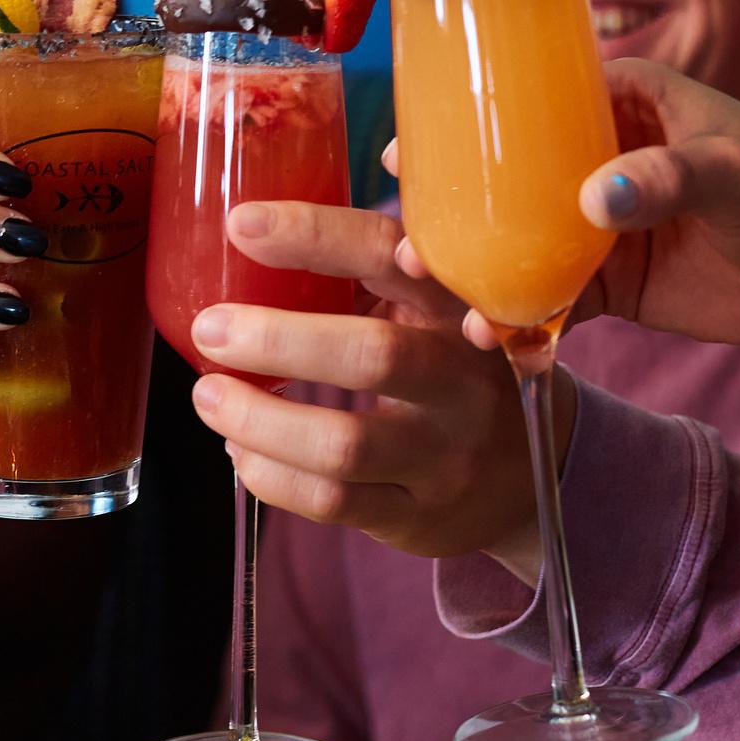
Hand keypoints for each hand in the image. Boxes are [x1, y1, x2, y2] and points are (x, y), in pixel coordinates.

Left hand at [187, 201, 553, 572]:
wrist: (530, 477)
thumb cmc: (453, 370)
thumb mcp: (435, 311)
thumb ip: (370, 272)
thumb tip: (250, 227)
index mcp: (459, 305)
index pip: (390, 254)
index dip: (315, 236)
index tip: (242, 224)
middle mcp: (462, 380)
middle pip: (372, 356)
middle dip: (277, 340)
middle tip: (210, 327)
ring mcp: (444, 455)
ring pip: (343, 444)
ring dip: (259, 420)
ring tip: (209, 396)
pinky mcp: (419, 516)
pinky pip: (334, 501)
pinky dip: (272, 476)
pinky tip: (241, 453)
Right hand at [430, 59, 739, 374]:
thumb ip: (674, 177)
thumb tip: (595, 196)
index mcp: (631, 102)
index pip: (535, 95)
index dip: (472, 115)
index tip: (418, 138)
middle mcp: (602, 159)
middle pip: (506, 172)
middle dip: (449, 200)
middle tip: (402, 226)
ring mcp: (599, 226)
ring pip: (513, 240)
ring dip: (469, 264)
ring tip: (433, 288)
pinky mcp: (610, 286)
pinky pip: (545, 299)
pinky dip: (513, 318)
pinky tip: (487, 337)